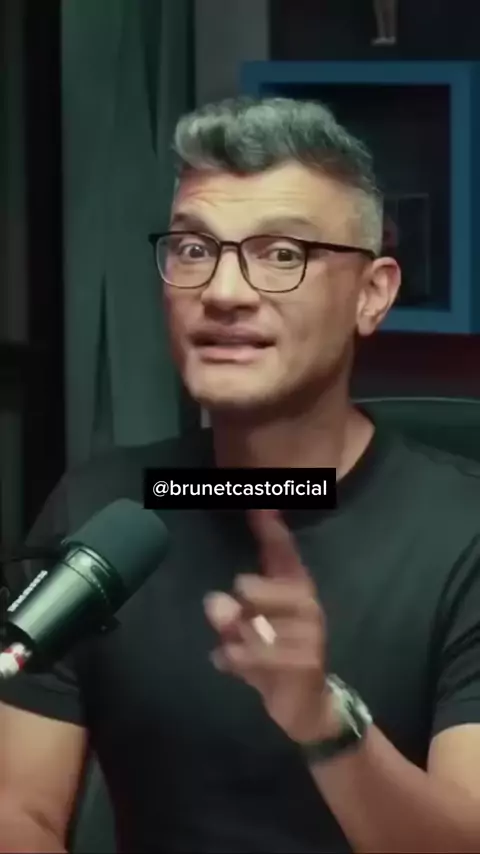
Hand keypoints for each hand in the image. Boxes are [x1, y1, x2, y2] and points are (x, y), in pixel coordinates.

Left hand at [204, 509, 332, 742]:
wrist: (306, 707)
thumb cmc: (274, 659)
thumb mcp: (249, 632)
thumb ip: (229, 615)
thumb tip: (214, 602)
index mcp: (294, 591)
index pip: (282, 555)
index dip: (271, 531)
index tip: (259, 505)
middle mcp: (307, 606)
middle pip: (265, 590)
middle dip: (249, 599)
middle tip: (237, 612)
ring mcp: (310, 634)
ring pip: (258, 627)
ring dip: (236, 638)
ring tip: (228, 647)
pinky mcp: (307, 662)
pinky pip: (263, 655)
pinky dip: (238, 659)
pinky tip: (225, 661)